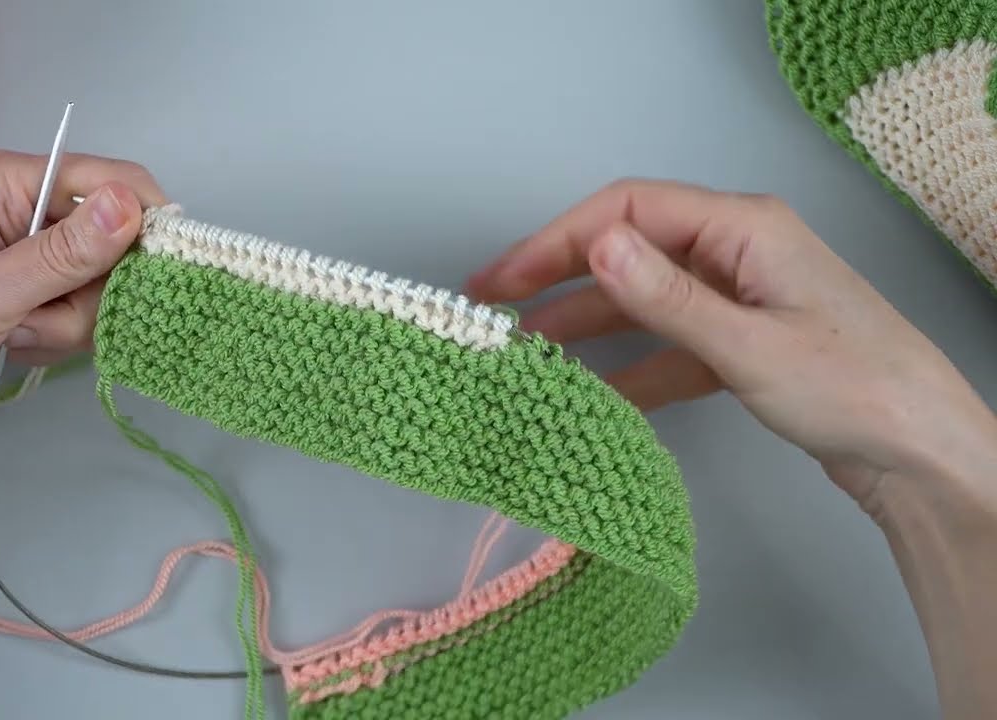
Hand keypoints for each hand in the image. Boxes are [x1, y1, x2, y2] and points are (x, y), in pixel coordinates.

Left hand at [0, 150, 164, 458]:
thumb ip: (65, 253)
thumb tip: (135, 207)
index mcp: (6, 184)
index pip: (110, 182)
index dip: (145, 223)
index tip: (162, 274)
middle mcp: (20, 214)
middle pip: (111, 244)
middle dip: (91, 291)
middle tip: (41, 315)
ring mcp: (20, 263)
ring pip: (96, 291)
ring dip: (65, 325)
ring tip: (9, 336)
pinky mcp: (20, 306)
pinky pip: (72, 320)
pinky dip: (51, 341)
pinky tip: (8, 350)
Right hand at [465, 178, 996, 505]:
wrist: (923, 456)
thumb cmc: (855, 391)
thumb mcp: (748, 345)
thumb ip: (666, 297)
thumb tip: (595, 246)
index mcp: (743, 229)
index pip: (629, 212)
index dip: (557, 240)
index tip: (504, 280)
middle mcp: (737, 252)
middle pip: (630, 253)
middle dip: (559, 277)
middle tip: (495, 308)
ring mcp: (740, 298)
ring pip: (644, 302)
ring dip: (587, 324)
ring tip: (528, 354)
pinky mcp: (743, 344)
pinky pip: (670, 345)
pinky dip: (630, 368)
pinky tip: (592, 395)